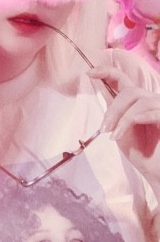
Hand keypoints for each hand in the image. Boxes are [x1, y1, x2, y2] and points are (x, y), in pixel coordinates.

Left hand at [88, 66, 159, 183]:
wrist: (155, 172)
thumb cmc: (139, 150)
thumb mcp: (118, 126)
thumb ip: (112, 107)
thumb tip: (97, 85)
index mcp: (136, 100)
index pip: (122, 78)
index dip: (106, 72)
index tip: (89, 73)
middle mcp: (151, 100)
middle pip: (129, 90)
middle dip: (114, 109)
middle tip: (105, 129)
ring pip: (139, 100)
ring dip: (122, 118)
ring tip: (115, 137)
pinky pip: (154, 111)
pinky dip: (138, 118)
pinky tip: (130, 127)